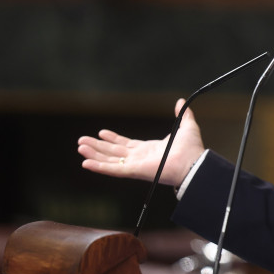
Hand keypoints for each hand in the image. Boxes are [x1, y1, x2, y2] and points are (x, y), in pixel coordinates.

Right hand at [77, 98, 206, 185]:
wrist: (193, 162)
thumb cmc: (191, 149)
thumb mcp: (187, 126)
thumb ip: (183, 114)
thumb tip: (181, 102)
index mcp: (149, 149)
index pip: (126, 144)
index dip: (113, 138)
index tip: (101, 132)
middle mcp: (140, 158)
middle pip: (113, 152)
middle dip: (98, 146)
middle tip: (82, 141)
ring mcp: (135, 165)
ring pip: (109, 159)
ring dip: (94, 154)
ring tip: (80, 147)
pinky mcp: (134, 171)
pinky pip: (113, 170)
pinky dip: (99, 166)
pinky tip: (86, 163)